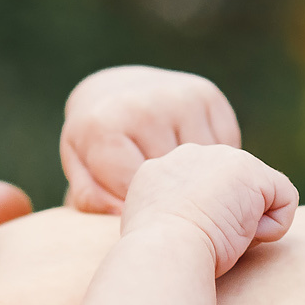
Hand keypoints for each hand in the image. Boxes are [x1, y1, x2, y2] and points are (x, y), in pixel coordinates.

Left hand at [62, 66, 242, 211]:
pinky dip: (213, 160)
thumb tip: (120, 213)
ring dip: (197, 179)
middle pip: (172, 178)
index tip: (142, 210)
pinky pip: (223, 146)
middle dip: (171, 194)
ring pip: (203, 164)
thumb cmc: (98, 144)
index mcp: (104, 127)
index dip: (141, 209)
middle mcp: (145, 107)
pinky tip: (196, 162)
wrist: (117, 91)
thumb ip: (91, 199)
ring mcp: (180, 98)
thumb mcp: (81, 170)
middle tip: (166, 199)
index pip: (133, 191)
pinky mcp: (208, 95)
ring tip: (182, 184)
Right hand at [121, 144, 296, 272]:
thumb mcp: (158, 228)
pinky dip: (274, 227)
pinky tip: (244, 238)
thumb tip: (197, 221)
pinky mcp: (253, 171)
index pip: (200, 191)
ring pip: (257, 195)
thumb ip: (175, 214)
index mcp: (160, 171)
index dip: (206, 221)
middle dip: (228, 218)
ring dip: (247, 225)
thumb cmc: (158, 257)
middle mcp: (190, 155)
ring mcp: (223, 158)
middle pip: (231, 189)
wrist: (165, 251)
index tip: (189, 243)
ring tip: (221, 239)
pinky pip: (284, 199)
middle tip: (205, 242)